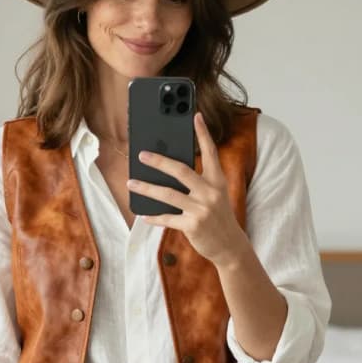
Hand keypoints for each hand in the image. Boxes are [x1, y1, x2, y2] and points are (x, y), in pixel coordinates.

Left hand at [126, 110, 245, 267]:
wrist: (230, 246)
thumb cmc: (218, 218)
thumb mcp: (215, 196)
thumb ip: (199, 183)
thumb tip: (169, 172)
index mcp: (217, 181)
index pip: (210, 152)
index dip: (203, 133)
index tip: (195, 116)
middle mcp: (210, 192)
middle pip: (181, 171)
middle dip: (159, 161)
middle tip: (142, 155)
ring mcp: (201, 209)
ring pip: (168, 195)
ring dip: (147, 188)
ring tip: (132, 183)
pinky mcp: (192, 226)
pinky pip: (167, 219)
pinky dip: (154, 217)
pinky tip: (143, 214)